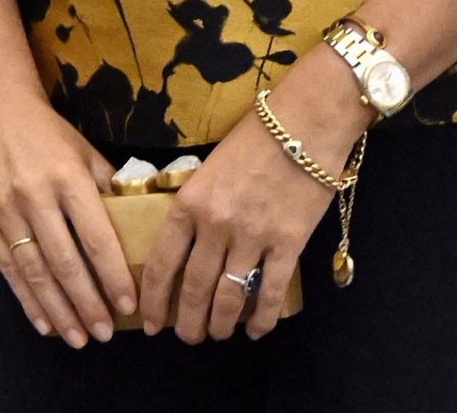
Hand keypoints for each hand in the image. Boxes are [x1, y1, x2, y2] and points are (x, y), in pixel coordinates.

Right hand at [0, 83, 136, 347]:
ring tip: (78, 337)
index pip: (95, 236)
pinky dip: (26, 299)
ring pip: (35, 272)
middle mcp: (36, 196)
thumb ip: (106, 184)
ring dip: (58, 310)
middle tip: (104, 333)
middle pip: (65, 261)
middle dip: (87, 303)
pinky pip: (7, 269)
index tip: (128, 304)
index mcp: (68, 176)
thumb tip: (136, 218)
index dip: (113, 274)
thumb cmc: (47, 130)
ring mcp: (5, 210)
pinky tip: (44, 321)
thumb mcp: (83, 148)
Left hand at [141, 51, 364, 344]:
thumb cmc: (256, 135)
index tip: (150, 323)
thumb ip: (197, 204)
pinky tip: (256, 330)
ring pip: (228, 298)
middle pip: (194, 289)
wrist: (306, 120)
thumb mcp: (211, 165)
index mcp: (191, 201)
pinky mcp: (287, 244)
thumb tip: (185, 241)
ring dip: (219, 325)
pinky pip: (269, 293)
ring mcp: (253, 237)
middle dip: (186, 322)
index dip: (153, 300)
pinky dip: (261, 319)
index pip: (162, 263)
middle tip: (186, 337)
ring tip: (216, 335)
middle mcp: (216, 224)